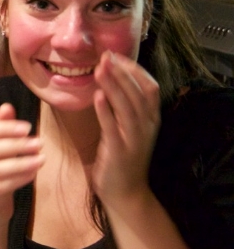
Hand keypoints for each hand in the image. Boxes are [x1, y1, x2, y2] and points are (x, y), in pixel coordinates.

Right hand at [0, 103, 43, 225]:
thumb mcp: (3, 150)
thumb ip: (4, 129)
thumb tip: (7, 106)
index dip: (5, 127)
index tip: (29, 128)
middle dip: (16, 145)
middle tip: (39, 143)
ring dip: (20, 163)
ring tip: (41, 160)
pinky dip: (17, 180)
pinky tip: (32, 175)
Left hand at [92, 51, 160, 206]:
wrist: (125, 193)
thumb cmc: (123, 158)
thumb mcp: (129, 130)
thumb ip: (124, 108)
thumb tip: (111, 82)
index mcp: (150, 119)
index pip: (149, 87)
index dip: (134, 69)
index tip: (116, 56)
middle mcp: (147, 126)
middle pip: (138, 92)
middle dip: (122, 72)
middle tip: (105, 56)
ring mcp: (134, 139)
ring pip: (127, 107)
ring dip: (114, 86)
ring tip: (100, 69)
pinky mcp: (119, 151)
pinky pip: (113, 127)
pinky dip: (106, 111)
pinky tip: (98, 96)